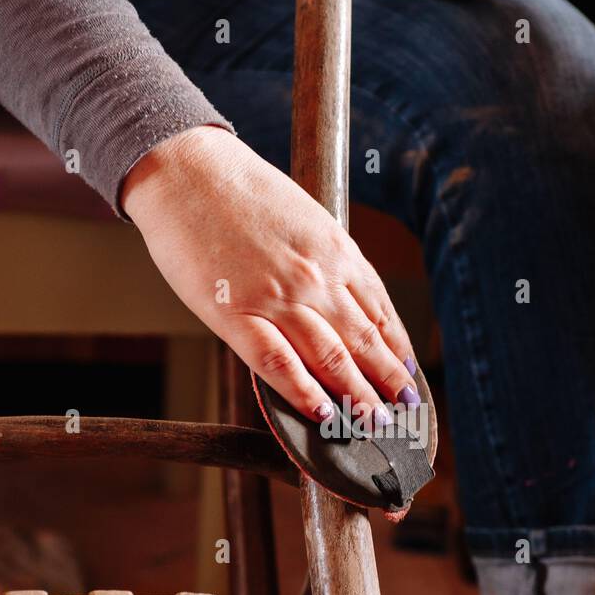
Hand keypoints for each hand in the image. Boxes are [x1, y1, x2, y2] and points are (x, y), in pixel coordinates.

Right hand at [121, 125, 418, 423]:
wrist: (186, 170)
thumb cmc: (241, 192)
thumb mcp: (305, 217)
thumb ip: (328, 259)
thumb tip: (345, 301)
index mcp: (336, 250)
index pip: (381, 311)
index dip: (398, 348)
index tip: (409, 373)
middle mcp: (316, 277)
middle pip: (365, 341)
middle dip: (388, 381)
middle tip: (402, 411)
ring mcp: (278, 298)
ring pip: (332, 358)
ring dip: (358, 396)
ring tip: (374, 424)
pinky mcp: (236, 314)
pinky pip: (278, 364)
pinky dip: (305, 393)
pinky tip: (323, 414)